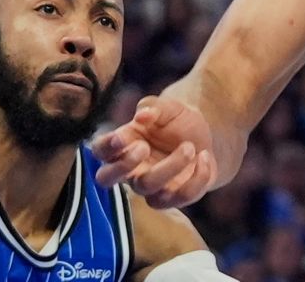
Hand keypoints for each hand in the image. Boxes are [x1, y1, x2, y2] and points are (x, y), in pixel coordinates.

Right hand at [90, 96, 217, 208]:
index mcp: (122, 146)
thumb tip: (142, 115)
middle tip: (144, 147)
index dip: (106, 146)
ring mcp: (151, 187)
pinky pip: (181, 196)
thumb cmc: (176, 121)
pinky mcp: (174, 197)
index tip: (122, 136)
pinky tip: (204, 157)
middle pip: (106, 179)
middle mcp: (130, 170)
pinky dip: (197, 177)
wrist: (204, 136)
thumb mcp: (168, 107)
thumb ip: (153, 107)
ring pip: (147, 188)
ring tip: (190, 147)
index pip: (99, 150)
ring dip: (171, 167)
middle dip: (124, 164)